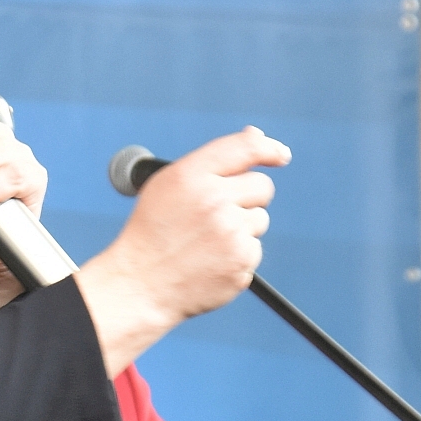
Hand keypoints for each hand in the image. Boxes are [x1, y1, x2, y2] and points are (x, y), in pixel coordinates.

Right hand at [75, 129, 288, 373]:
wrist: (141, 285)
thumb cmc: (154, 232)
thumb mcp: (169, 185)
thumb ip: (214, 161)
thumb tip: (256, 135)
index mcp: (191, 176)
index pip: (245, 148)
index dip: (268, 148)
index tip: (279, 155)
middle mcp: (213, 200)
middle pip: (262, 186)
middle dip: (249, 197)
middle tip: (222, 213)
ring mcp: (230, 233)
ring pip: (259, 219)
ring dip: (242, 229)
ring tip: (207, 242)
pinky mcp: (241, 261)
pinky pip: (254, 249)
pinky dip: (237, 256)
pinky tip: (210, 261)